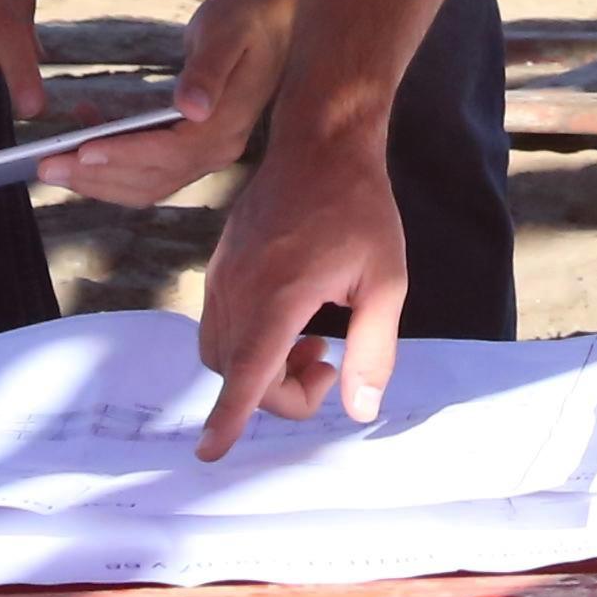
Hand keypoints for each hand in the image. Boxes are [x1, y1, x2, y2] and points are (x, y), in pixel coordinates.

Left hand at [49, 0, 289, 203]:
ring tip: (51, 165)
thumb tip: (190, 108)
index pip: (169, 153)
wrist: (272, 20)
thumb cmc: (246, 19)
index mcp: (226, 126)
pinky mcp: (191, 145)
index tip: (81, 152)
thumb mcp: (227, 32)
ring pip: (145, 182)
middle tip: (44, 167)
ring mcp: (205, 152)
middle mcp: (217, 149)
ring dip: (97, 178)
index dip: (124, 155)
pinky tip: (85, 130)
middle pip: (151, 179)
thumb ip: (209, 69)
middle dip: (95, 176)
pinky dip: (111, 159)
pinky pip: (147, 166)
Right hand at [189, 126, 409, 458]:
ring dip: (262, 369)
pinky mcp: (219, 265)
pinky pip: (218, 326)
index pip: (247, 370)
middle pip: (237, 373)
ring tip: (315, 343)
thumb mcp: (386, 281)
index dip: (229, 417)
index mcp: (280, 293)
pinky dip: (248, 344)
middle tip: (329, 364)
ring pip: (222, 353)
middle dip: (279, 392)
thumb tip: (360, 410)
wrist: (320, 144)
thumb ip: (373, 349)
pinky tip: (293, 321)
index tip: (209, 453)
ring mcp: (222, 274)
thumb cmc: (360, 209)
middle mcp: (239, 287)